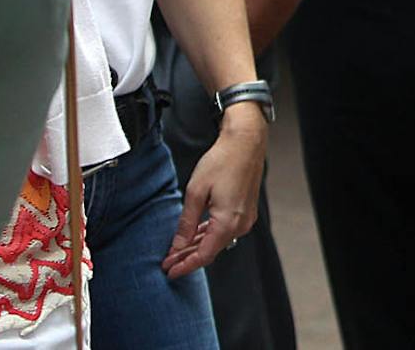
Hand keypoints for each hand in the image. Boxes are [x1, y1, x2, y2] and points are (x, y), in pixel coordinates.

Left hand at [162, 108, 266, 278]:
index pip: (204, 255)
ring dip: (197, 247)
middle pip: (211, 251)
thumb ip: (187, 223)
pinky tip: (195, 235)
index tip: (169, 271)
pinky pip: (226, 230)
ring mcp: (246, 218)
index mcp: (228, 223)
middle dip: (188, 258)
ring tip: (177, 251)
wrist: (245, 142)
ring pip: (218, 241)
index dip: (185, 266)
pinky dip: (209, 235)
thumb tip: (177, 246)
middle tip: (168, 263)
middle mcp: (241, 225)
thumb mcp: (196, 192)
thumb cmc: (222, 162)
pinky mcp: (246, 211)